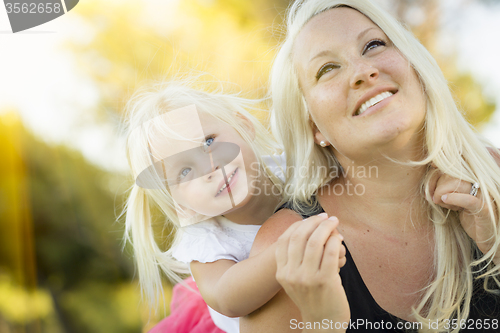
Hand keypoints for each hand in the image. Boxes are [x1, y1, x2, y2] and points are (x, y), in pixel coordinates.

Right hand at [275, 213, 349, 329]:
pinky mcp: (325, 280)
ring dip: (327, 227)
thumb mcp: (294, 280)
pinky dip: (335, 240)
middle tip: (326, 217)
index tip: (312, 218)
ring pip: (315, 242)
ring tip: (334, 223)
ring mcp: (307, 278)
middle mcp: (291, 274)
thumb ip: (294, 259)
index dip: (299, 225)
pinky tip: (339, 239)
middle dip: (313, 222)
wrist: (322, 323)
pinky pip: (329, 252)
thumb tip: (306, 228)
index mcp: (281, 272)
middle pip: (299, 237)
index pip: (285, 239)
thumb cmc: (312, 297)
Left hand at [430, 172, 496, 257]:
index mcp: (474, 180)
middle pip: (452, 175)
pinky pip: (469, 200)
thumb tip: (432, 170)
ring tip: (441, 203)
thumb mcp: (456, 200)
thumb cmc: (470, 218)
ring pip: (458, 184)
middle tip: (433, 198)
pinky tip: (445, 200)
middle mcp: (481, 184)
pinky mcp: (485, 210)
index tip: (428, 185)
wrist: (487, 239)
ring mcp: (484, 196)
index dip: (435, 174)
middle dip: (437, 186)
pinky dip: (455, 198)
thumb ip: (447, 187)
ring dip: (442, 193)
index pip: (452, 168)